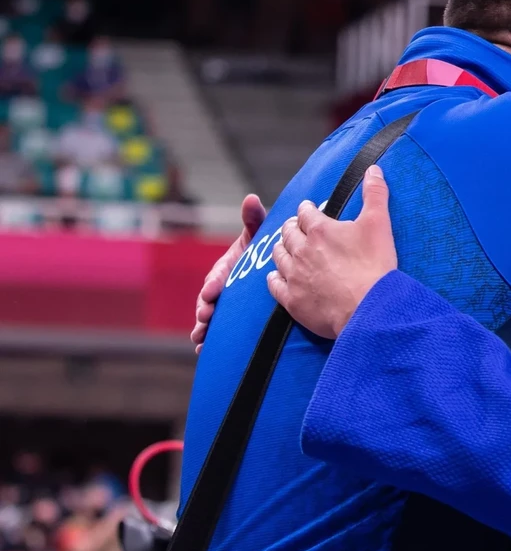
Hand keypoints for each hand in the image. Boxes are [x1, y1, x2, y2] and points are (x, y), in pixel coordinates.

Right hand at [192, 194, 266, 353]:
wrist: (271, 270)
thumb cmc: (261, 251)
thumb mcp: (257, 236)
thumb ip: (254, 220)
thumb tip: (252, 198)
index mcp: (225, 268)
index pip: (217, 276)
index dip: (214, 283)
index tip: (213, 290)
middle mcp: (219, 288)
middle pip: (207, 300)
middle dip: (204, 308)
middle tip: (205, 315)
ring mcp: (222, 305)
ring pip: (208, 318)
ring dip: (202, 328)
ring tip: (199, 339)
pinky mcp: (227, 320)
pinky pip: (216, 331)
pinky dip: (207, 341)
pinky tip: (202, 351)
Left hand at [268, 166, 396, 338]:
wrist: (369, 308)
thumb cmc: (375, 266)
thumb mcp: (379, 224)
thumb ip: (375, 194)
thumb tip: (374, 169)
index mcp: (320, 230)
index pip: (305, 212)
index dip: (306, 210)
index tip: (308, 210)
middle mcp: (302, 250)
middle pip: (287, 232)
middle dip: (291, 227)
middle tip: (296, 228)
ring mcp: (295, 275)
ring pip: (278, 256)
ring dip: (282, 249)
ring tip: (287, 248)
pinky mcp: (293, 300)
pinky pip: (274, 284)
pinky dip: (274, 278)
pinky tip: (277, 277)